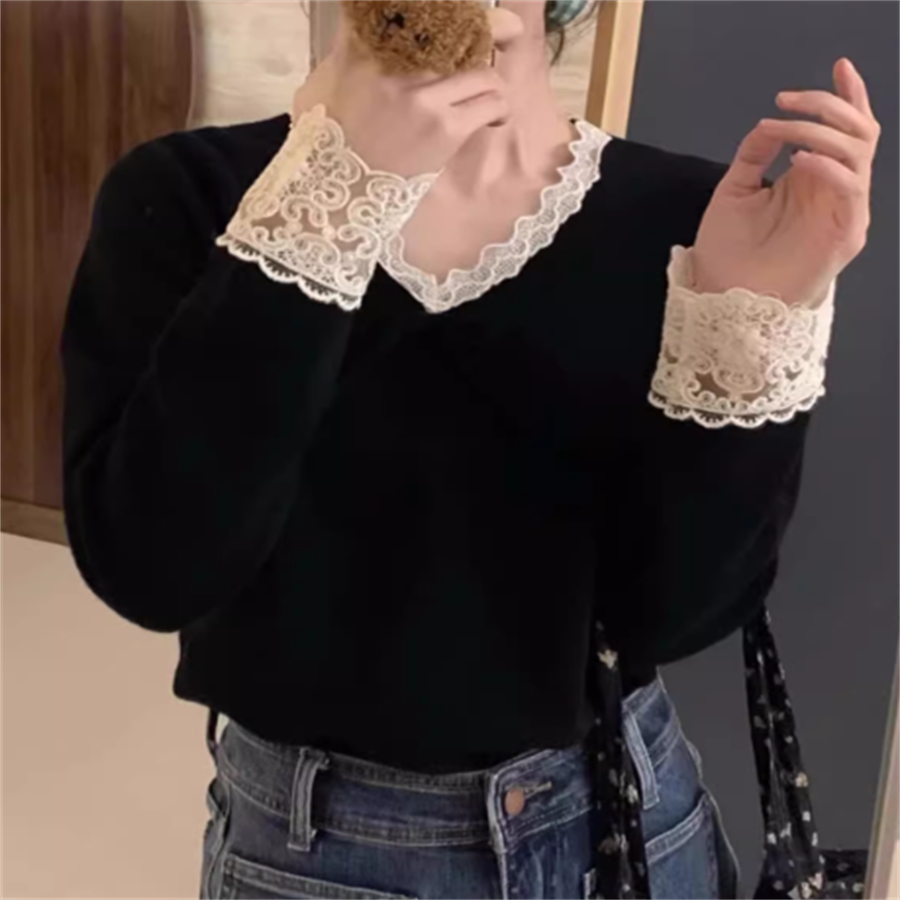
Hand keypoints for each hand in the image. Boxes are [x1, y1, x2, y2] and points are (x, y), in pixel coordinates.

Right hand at [292, 9, 522, 178]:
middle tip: (488, 55)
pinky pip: (491, 102)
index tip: (481, 21)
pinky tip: (492, 119)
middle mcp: (395, 64)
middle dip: (484, 40)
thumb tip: (360, 18)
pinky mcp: (444, 126)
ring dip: (491, 85)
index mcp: (367, 47)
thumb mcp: (331, 80)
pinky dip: (498, 109)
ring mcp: (422, 96)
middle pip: (462, 32)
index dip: (458, 12)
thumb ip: (351, 44)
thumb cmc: (338, 140)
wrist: (343, 190)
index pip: (416, 11)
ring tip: (487, 97)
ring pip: (483, 71)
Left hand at [692, 57, 880, 306]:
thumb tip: (767, 125)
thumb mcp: (734, 192)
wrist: (723, 298)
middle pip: (858, 132)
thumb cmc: (727, 253)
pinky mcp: (845, 235)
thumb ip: (753, 155)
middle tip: (789, 100)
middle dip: (829, 106)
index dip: (846, 97)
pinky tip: (800, 161)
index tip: (839, 66)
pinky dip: (828, 167)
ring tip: (788, 132)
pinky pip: (852, 188)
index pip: (842, 131)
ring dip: (823, 132)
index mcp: (811, 179)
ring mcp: (842, 212)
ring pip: (859, 152)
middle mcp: (831, 191)